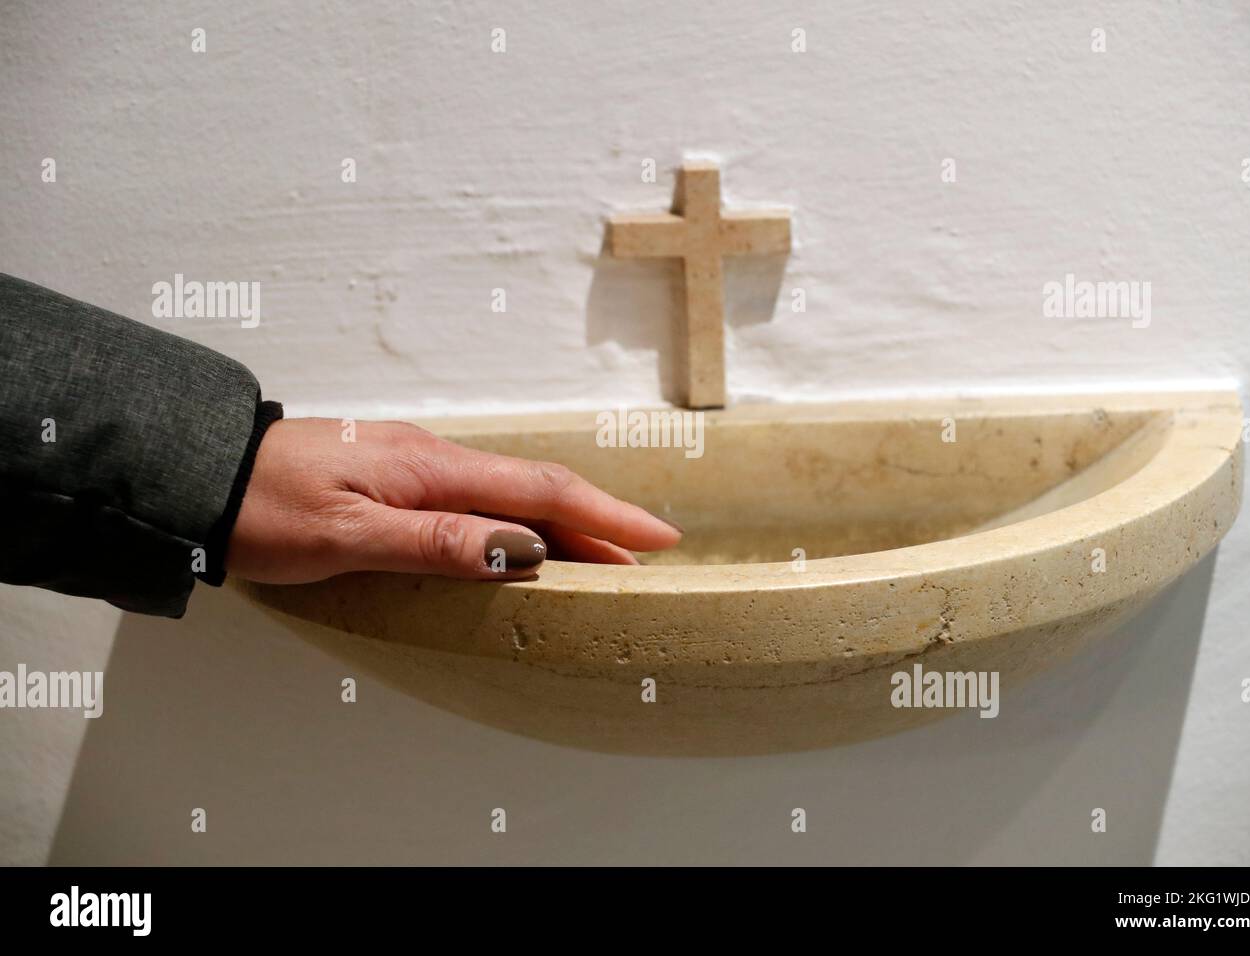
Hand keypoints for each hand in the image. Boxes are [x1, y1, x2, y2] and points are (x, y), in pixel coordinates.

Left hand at [224, 418, 681, 582]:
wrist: (199, 475)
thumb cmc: (261, 509)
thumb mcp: (346, 537)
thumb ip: (436, 540)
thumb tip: (520, 546)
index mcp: (429, 468)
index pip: (539, 491)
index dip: (604, 515)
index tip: (657, 535)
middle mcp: (432, 458)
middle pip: (535, 489)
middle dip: (597, 520)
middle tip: (645, 555)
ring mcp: (415, 465)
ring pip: (508, 493)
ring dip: (561, 522)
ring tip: (601, 556)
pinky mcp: (396, 477)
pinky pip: (477, 497)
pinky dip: (518, 520)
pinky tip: (523, 542)